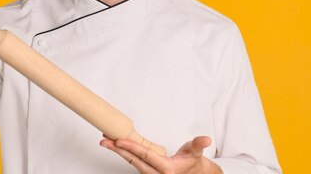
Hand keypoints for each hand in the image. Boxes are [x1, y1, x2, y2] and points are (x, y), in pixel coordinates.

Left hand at [100, 135, 222, 173]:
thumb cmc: (193, 163)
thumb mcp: (196, 152)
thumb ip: (199, 144)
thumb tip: (205, 139)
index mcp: (166, 169)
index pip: (145, 155)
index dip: (130, 147)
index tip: (118, 140)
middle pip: (133, 160)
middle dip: (118, 149)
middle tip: (104, 140)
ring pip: (131, 162)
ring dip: (119, 152)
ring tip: (107, 141)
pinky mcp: (147, 172)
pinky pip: (133, 163)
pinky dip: (125, 154)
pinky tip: (117, 146)